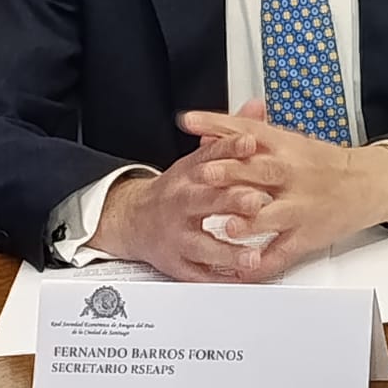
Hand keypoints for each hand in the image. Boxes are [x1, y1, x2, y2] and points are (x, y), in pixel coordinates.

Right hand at [94, 124, 276, 282]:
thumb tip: (256, 107)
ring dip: (228, 251)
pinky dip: (218, 279)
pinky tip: (239, 280)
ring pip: (202, 245)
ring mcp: (177, 236)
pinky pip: (198, 275)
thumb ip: (230, 136)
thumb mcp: (200, 158)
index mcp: (189, 175)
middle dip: (230, 201)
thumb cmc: (177, 189)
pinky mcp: (176, 263)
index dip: (230, 149)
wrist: (131, 219)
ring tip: (253, 257)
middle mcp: (181, 204)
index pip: (209, 158)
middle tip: (256, 201)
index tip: (251, 143)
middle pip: (205, 201)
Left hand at [181, 110, 387, 276]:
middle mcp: (293, 175)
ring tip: (229, 228)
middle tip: (203, 175)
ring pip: (272, 215)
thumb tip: (204, 135)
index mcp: (286, 147)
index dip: (219, 126)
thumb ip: (246, 137)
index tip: (191, 123)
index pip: (249, 131)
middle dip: (231, 173)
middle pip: (259, 172)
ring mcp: (300, 207)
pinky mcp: (307, 235)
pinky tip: (241, 271)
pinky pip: (282, 253)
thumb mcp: (289, 141)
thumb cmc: (324, 164)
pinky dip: (260, 265)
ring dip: (249, 222)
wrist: (370, 182)